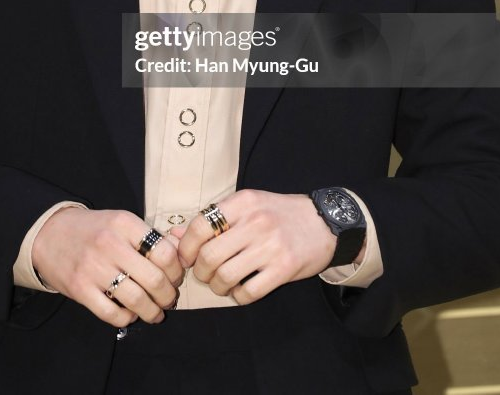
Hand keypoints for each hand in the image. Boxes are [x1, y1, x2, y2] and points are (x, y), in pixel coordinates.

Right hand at [32, 207, 183, 327]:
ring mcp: (93, 268)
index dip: (176, 270)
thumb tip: (181, 253)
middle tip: (169, 299)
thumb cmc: (93, 229)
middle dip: (168, 295)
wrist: (48, 233)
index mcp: (124, 223)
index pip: (164, 251)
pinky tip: (131, 315)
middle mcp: (110, 244)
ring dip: (152, 312)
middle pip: (154, 279)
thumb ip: (150, 236)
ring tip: (156, 313)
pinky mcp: (80, 289)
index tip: (175, 277)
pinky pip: (112, 314)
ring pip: (136, 300)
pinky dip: (127, 318)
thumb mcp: (121, 222)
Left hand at [172, 189, 337, 304]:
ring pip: (226, 276)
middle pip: (209, 256)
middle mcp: (255, 222)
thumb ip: (213, 219)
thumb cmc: (280, 213)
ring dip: (217, 286)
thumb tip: (175, 235)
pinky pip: (249, 292)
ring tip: (222, 283)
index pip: (200, 225)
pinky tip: (241, 290)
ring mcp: (271, 246)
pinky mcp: (284, 268)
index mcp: (243, 202)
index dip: (185, 247)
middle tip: (204, 274)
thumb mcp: (248, 206)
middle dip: (200, 271)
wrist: (324, 223)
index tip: (186, 257)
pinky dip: (238, 296)